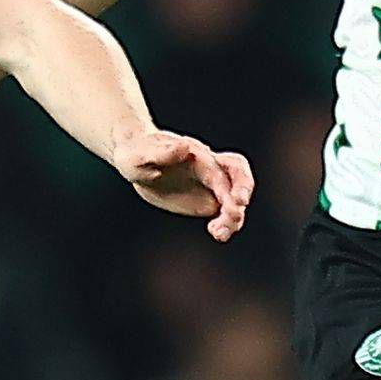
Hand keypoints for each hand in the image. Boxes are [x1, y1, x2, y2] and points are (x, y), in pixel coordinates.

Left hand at [113, 130, 252, 239]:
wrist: (137, 159)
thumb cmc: (136, 153)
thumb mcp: (141, 155)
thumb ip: (162, 152)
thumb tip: (185, 146)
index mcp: (197, 156)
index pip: (220, 171)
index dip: (229, 188)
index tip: (232, 206)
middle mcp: (208, 167)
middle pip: (239, 173)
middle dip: (244, 191)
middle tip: (236, 215)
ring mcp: (209, 184)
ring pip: (234, 197)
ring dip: (234, 216)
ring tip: (219, 233)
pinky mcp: (206, 199)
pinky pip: (224, 211)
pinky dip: (226, 223)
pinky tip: (216, 233)